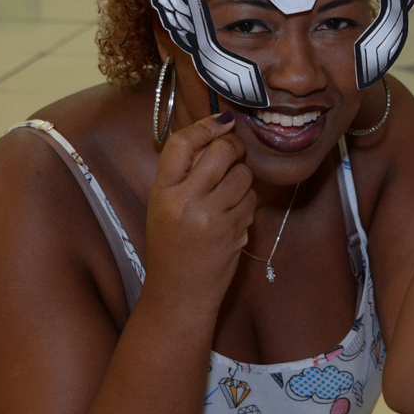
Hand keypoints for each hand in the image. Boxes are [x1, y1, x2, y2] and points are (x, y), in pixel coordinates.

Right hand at [145, 113, 256, 307]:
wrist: (179, 291)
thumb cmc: (170, 244)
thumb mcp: (162, 205)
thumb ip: (183, 173)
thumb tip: (215, 135)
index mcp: (163, 192)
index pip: (182, 143)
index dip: (206, 126)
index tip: (221, 121)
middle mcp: (187, 202)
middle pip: (221, 151)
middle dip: (233, 146)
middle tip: (233, 152)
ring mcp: (213, 218)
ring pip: (243, 174)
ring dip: (242, 176)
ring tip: (230, 190)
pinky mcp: (235, 232)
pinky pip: (251, 199)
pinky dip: (247, 200)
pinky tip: (233, 213)